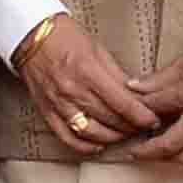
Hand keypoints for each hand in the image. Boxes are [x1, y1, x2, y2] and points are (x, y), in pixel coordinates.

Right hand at [8, 7, 156, 154]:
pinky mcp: (47, 112)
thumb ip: (116, 75)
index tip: (152, 119)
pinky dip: (86, 146)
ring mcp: (58, 103)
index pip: (122, 103)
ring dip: (113, 137)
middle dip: (131, 126)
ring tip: (124, 133)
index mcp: (87, 71)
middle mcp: (72, 90)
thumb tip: (136, 95)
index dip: (141, 115)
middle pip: (110, 119)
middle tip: (143, 126)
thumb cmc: (64, 37)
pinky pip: (68, 137)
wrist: (30, 37)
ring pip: (92, 132)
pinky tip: (98, 144)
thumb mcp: (98, 49)